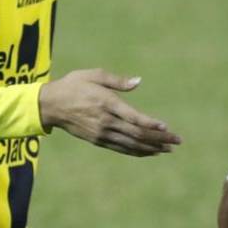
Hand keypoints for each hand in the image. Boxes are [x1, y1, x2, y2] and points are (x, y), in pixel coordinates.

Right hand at [39, 70, 180, 156]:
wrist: (50, 105)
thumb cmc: (73, 85)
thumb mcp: (93, 75)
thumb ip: (117, 81)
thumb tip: (138, 82)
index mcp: (106, 103)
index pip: (133, 118)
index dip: (151, 124)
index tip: (166, 127)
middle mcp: (106, 121)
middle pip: (137, 134)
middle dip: (159, 139)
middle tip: (177, 141)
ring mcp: (101, 133)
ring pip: (131, 144)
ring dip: (151, 148)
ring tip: (168, 149)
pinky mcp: (98, 140)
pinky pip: (121, 148)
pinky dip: (137, 151)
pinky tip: (149, 152)